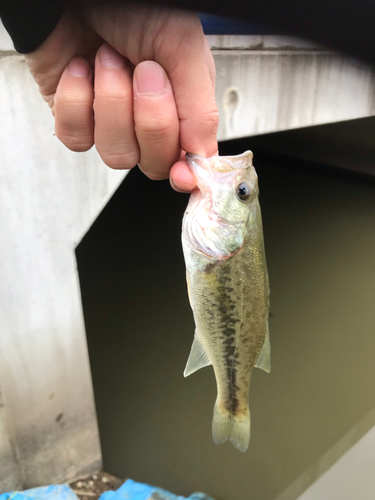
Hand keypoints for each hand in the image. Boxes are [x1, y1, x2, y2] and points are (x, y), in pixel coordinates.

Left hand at [24, 3, 218, 191]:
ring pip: (116, 155)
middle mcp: (147, 121)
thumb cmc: (133, 6)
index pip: (188, 160)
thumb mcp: (181, 47)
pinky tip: (81, 68)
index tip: (184, 175)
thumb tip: (202, 156)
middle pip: (154, 164)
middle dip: (150, 121)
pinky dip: (76, 100)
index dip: (187, 174)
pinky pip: (76, 138)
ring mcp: (110, 124)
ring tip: (107, 58)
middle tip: (146, 70)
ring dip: (112, 103)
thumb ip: (198, 106)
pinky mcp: (74, 120)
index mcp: (182, 107)